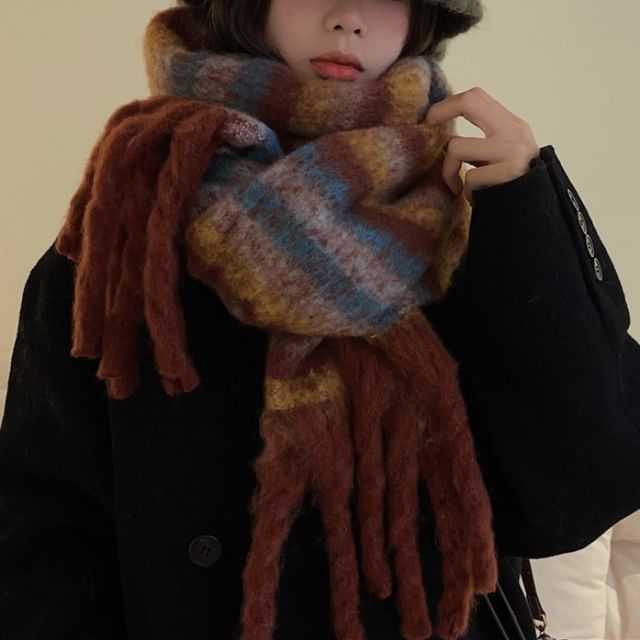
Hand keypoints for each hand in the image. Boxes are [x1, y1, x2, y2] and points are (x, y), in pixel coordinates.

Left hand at [425, 87, 539, 205]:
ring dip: (449, 172)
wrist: (537, 215)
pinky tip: (480, 200)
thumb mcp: (502, 158)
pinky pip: (468, 178)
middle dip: (441, 111)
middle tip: (427, 127)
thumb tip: (444, 136)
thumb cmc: (511, 190)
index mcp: (512, 126)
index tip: (430, 118)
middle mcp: (515, 132)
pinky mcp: (508, 172)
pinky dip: (467, 193)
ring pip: (457, 147)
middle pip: (470, 101)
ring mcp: (512, 151)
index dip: (448, 104)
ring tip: (459, 188)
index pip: (476, 97)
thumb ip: (483, 142)